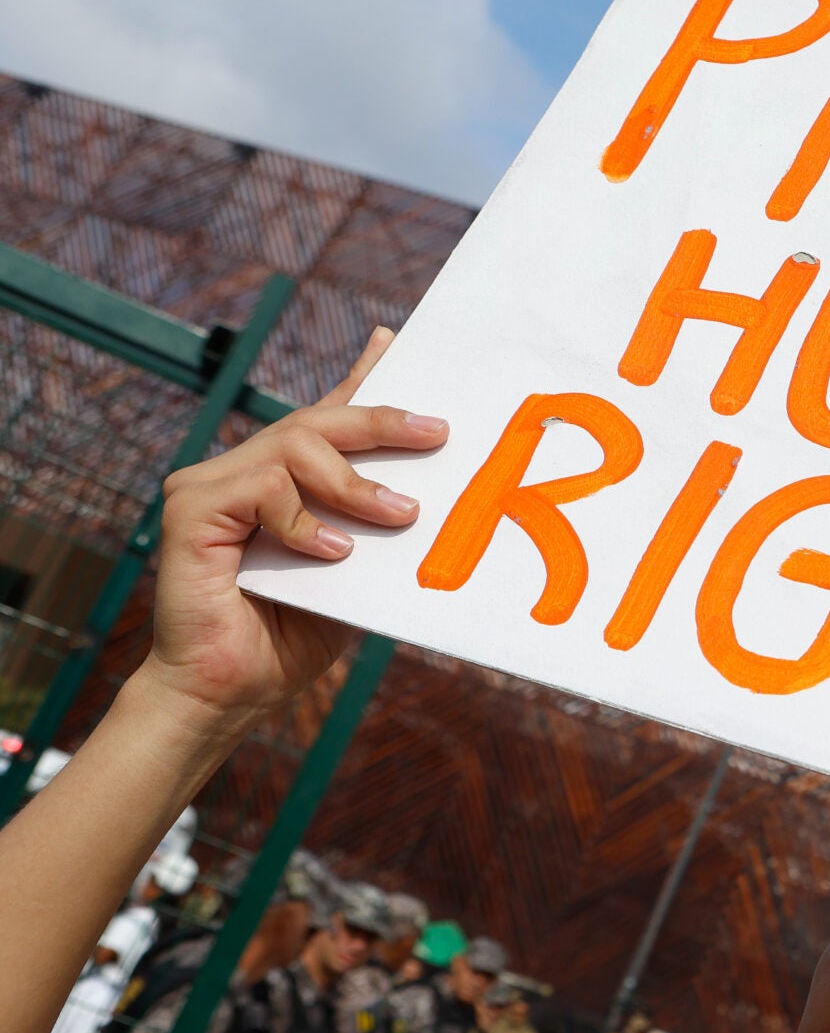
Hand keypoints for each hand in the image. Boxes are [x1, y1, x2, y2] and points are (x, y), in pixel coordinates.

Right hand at [138, 328, 445, 725]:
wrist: (230, 691)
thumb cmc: (291, 637)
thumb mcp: (355, 573)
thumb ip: (377, 530)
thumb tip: (427, 493)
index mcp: (283, 482)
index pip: (325, 417)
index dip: (360, 378)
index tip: (393, 342)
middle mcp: (243, 472)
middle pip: (317, 421)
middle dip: (382, 421)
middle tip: (436, 434)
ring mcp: (210, 485)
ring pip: (295, 445)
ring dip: (355, 481)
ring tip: (398, 514)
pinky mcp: (189, 509)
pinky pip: (264, 487)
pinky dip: (306, 519)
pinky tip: (333, 552)